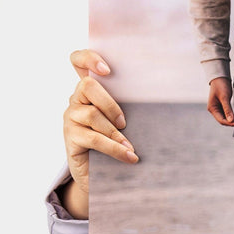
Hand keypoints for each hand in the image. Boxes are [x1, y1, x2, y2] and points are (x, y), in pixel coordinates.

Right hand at [62, 50, 137, 219]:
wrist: (100, 175)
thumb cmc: (118, 141)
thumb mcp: (124, 120)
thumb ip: (131, 104)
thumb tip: (163, 95)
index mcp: (90, 91)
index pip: (77, 61)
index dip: (89, 58)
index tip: (108, 70)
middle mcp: (76, 100)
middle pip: (88, 85)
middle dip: (110, 104)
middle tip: (124, 122)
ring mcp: (70, 117)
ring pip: (93, 114)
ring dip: (115, 132)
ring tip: (130, 146)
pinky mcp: (70, 137)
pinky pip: (94, 138)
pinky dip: (115, 148)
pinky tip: (130, 156)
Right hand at [207, 77, 233, 126]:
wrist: (220, 78)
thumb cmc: (221, 86)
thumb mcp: (224, 97)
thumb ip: (227, 109)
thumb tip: (230, 120)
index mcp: (212, 109)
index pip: (221, 120)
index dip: (231, 123)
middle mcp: (214, 110)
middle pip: (225, 120)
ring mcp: (218, 108)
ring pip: (227, 117)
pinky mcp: (222, 106)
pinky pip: (228, 114)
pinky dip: (233, 115)